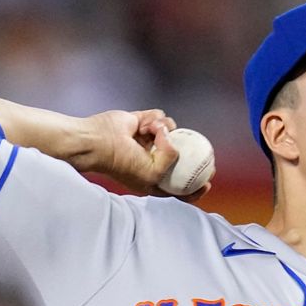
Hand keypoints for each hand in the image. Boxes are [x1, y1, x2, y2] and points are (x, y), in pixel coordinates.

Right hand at [78, 109, 210, 200]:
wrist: (97, 142)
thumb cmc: (122, 163)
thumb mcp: (153, 174)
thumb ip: (172, 160)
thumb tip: (175, 139)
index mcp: (153, 178)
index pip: (178, 187)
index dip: (194, 187)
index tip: (207, 182)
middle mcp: (152, 159)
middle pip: (180, 157)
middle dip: (193, 155)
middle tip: (208, 154)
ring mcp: (147, 140)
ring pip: (171, 131)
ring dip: (164, 130)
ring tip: (150, 132)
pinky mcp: (142, 122)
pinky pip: (159, 117)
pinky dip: (154, 119)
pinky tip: (142, 125)